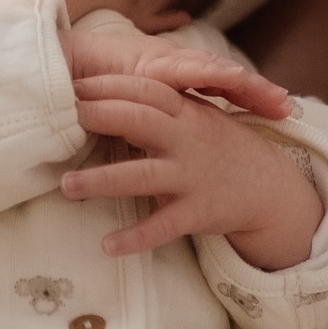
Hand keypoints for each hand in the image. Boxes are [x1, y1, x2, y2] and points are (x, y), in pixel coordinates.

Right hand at [58, 25, 291, 121]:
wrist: (50, 60)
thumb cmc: (83, 87)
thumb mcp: (123, 106)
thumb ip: (148, 116)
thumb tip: (171, 133)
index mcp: (165, 73)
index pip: (213, 84)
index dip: (247, 94)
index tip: (281, 108)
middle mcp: (165, 63)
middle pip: (218, 74)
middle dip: (253, 88)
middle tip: (286, 106)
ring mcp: (155, 59)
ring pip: (206, 66)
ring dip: (240, 77)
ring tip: (269, 91)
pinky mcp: (141, 61)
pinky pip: (177, 65)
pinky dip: (206, 68)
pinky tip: (232, 73)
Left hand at [58, 61, 322, 269]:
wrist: (269, 187)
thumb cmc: (218, 148)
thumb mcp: (194, 120)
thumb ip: (156, 111)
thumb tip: (102, 101)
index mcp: (184, 112)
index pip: (142, 90)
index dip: (106, 85)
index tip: (70, 83)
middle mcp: (187, 138)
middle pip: (137, 120)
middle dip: (97, 116)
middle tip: (58, 118)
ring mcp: (192, 175)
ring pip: (142, 175)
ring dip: (102, 180)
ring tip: (66, 185)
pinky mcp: (199, 211)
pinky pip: (164, 226)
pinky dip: (136, 237)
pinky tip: (107, 245)